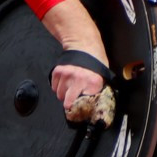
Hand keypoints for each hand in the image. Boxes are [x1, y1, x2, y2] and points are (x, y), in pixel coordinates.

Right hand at [41, 0, 109, 115]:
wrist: (85, 45)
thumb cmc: (95, 61)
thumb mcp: (102, 76)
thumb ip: (97, 90)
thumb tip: (96, 103)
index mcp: (93, 82)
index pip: (84, 104)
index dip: (81, 108)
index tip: (80, 111)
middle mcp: (79, 79)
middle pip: (68, 102)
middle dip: (69, 103)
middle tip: (72, 102)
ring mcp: (67, 75)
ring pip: (59, 95)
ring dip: (63, 94)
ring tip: (70, 88)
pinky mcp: (58, 71)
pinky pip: (54, 86)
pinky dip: (58, 86)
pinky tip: (65, 81)